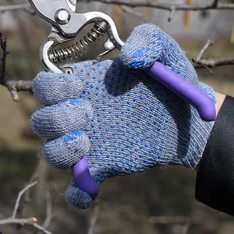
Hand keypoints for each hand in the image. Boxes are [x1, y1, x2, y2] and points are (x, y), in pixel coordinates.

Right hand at [31, 24, 216, 208]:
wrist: (193, 118)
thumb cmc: (170, 81)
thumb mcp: (164, 51)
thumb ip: (148, 40)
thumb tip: (128, 58)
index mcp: (83, 85)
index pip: (43, 85)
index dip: (51, 87)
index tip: (80, 86)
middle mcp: (78, 115)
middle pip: (40, 121)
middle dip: (57, 118)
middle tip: (89, 113)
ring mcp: (88, 144)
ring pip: (50, 154)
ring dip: (59, 151)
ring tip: (86, 143)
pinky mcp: (102, 168)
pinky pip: (77, 190)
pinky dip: (78, 194)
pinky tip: (93, 188)